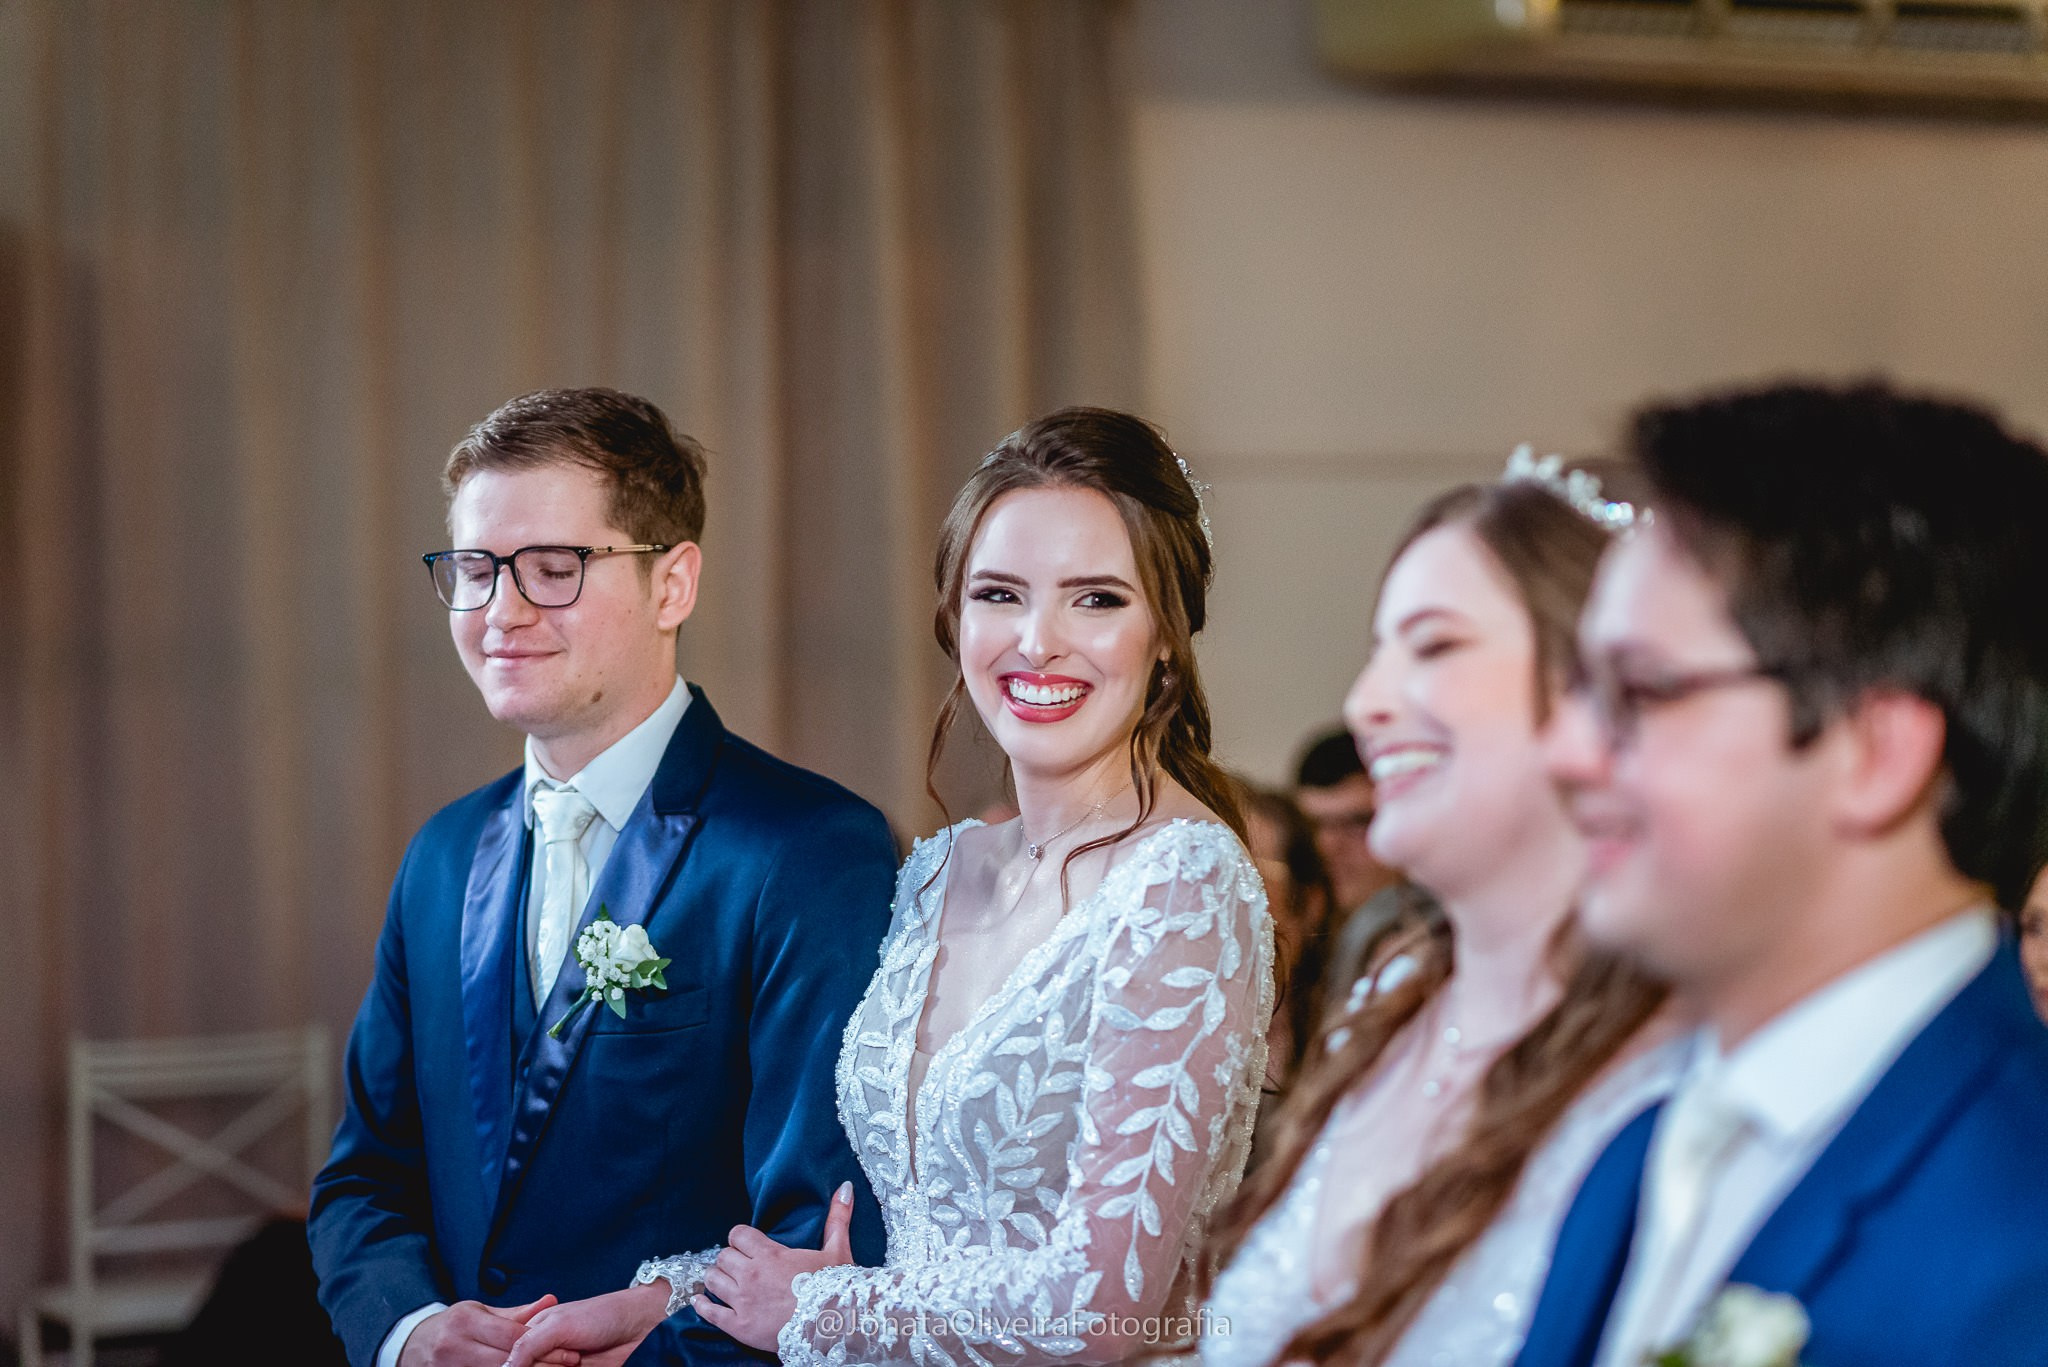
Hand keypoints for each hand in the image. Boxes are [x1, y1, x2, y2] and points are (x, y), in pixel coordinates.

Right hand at [400, 1297, 556, 1366]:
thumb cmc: (454, 1325)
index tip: (569, 1350)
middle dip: (541, 1365)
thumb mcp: (480, 1312)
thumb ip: (517, 1313)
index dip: (543, 1345)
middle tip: (568, 1365)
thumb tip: (552, 1300)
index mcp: (465, 1322)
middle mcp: (455, 1346)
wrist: (412, 1346)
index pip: (512, 1336)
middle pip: (507, 1360)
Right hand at [502, 1282, 669, 1366]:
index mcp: (531, 1333)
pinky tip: (580, 1365)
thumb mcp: (559, 1324)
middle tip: (573, 1356)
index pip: (513, 1358)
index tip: (556, 1351)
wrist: (639, 1326)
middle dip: (548, 1365)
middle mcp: (541, 1352)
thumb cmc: (601, 1315)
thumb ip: (528, 1344)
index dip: (531, 1360)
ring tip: (579, 1359)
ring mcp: (557, 1366)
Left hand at [694, 1181, 856, 1351]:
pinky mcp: (739, 1326)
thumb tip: (845, 1188)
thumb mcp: (837, 1250)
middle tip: (739, 1266)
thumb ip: (837, 1218)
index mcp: (770, 1255)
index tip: (746, 1245)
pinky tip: (700, 1301)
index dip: (740, 1238)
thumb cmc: (834, 1289)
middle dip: (730, 1259)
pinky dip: (702, 1305)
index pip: (737, 1235)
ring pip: (713, 1280)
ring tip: (725, 1282)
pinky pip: (710, 1312)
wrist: (831, 1328)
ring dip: (717, 1279)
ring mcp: (743, 1301)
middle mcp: (751, 1275)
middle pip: (723, 1257)